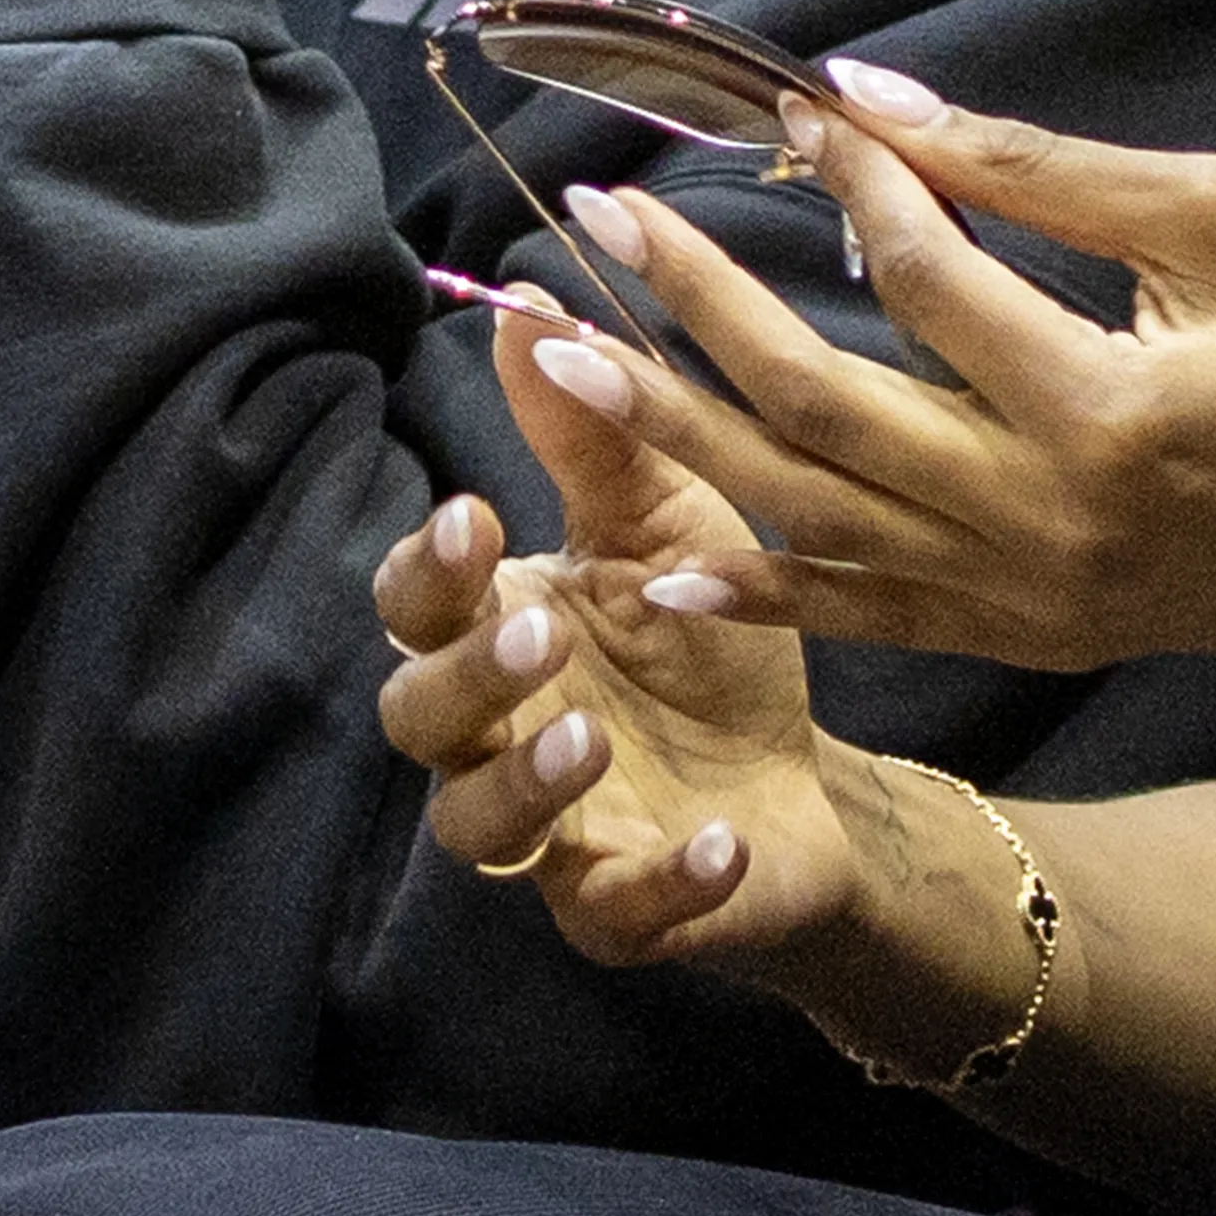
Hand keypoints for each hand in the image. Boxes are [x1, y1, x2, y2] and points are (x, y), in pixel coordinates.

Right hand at [376, 302, 859, 964]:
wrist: (803, 773)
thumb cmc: (706, 629)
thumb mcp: (667, 518)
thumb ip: (595, 429)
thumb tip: (526, 300)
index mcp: (497, 629)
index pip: (412, 605)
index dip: (426, 571)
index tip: (475, 516)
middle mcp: (494, 736)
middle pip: (420, 717)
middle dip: (466, 674)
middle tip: (539, 631)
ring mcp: (549, 832)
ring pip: (481, 829)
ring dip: (527, 784)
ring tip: (593, 737)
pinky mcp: (620, 911)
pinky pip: (614, 915)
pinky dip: (661, 887)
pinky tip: (714, 845)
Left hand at [532, 65, 1215, 696]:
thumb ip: (1043, 167)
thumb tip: (877, 98)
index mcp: (1105, 407)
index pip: (926, 274)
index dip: (848, 179)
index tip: (783, 112)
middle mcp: (1043, 520)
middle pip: (819, 403)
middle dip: (694, 303)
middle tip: (602, 219)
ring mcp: (1024, 598)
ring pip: (807, 513)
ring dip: (680, 430)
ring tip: (567, 358)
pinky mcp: (1025, 637)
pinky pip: (859, 611)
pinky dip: (755, 577)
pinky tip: (658, 541)